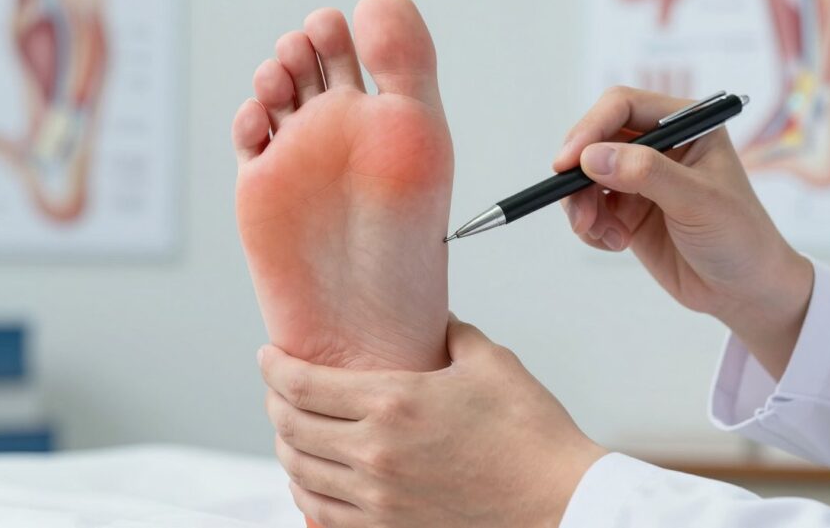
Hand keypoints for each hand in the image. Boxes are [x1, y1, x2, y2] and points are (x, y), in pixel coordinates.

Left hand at [258, 315, 607, 527]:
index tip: (269, 357)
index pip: (303, 384)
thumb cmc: (532, 436)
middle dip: (274, 403)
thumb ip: (450, 334)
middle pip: (290, 428)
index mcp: (395, 403)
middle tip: (278, 389)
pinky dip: (306, 492)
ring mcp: (378, 499)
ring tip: (290, 430)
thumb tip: (432, 321)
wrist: (560, 503)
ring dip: (285, 447)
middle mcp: (375, 453)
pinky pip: (321, 515)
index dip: (275, 368)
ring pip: (299, 473)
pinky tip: (311, 479)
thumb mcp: (491, 363)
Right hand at [553, 87, 813, 377]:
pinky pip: (588, 208)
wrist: (745, 291)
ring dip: (581, 205)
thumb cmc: (740, 237)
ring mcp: (640, 178)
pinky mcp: (627, 210)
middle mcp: (660, 145)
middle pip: (596, 140)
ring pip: (586, 177)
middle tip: (577, 210)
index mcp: (687, 124)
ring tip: (599, 234)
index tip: (569, 162)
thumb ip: (646, 174)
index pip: (624, 106)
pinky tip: (615, 243)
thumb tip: (592, 158)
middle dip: (580, 175)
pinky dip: (590, 226)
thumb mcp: (698, 201)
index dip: (590, 128)